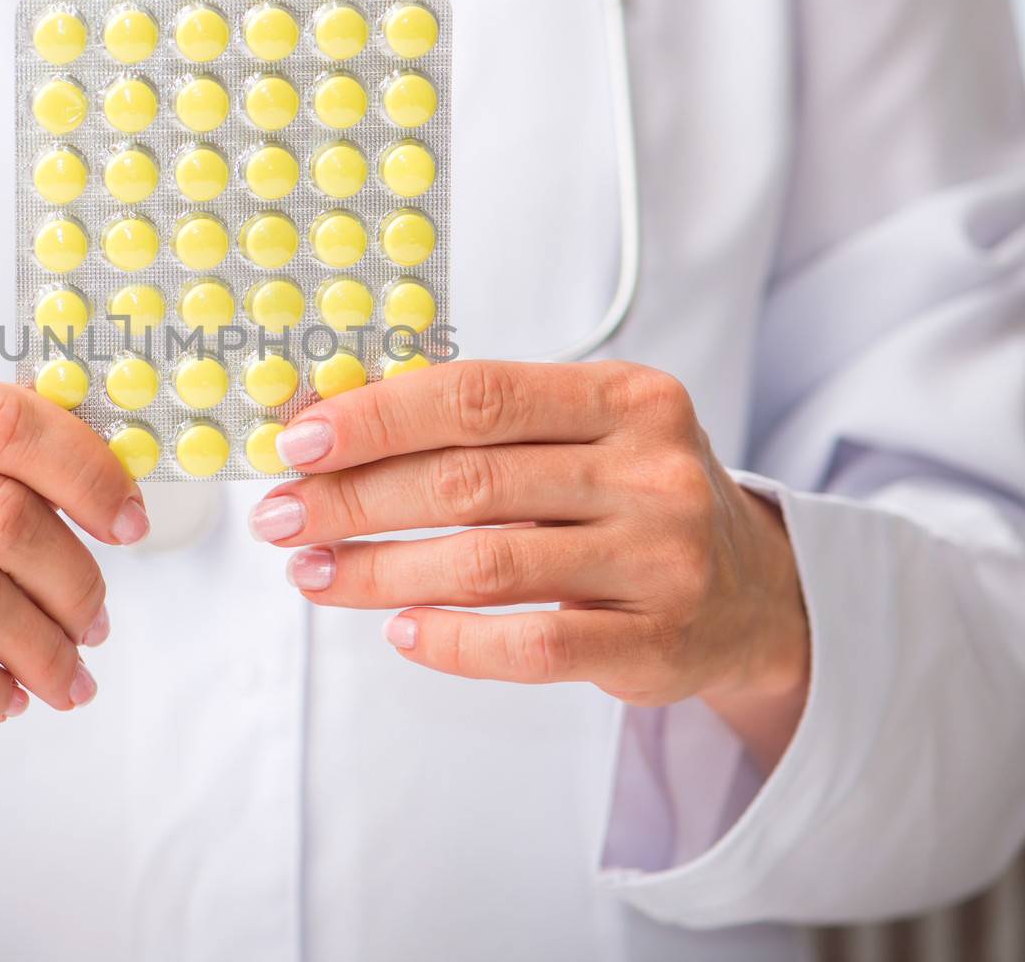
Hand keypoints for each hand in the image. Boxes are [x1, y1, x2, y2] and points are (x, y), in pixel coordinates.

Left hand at [252, 361, 808, 768]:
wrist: (757, 591)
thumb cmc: (633, 496)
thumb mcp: (583, 433)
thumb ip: (480, 423)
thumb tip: (330, 420)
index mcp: (626, 397)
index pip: (479, 395)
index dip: (378, 417)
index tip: (299, 441)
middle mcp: (651, 472)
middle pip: (469, 482)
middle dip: (355, 500)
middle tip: (283, 516)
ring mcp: (661, 560)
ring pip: (487, 565)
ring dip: (380, 572)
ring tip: (314, 573)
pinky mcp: (657, 643)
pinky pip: (531, 645)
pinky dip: (451, 640)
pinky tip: (398, 629)